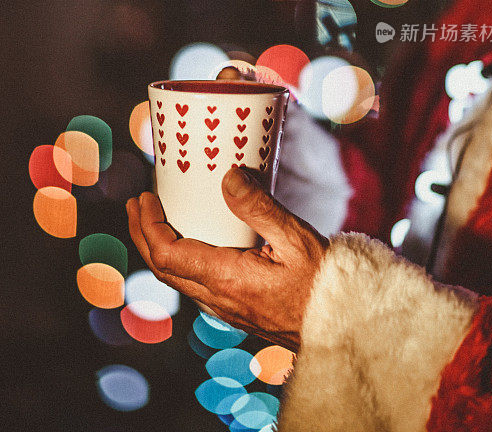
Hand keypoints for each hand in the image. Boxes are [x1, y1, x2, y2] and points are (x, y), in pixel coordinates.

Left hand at [126, 167, 327, 350]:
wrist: (343, 327)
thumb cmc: (323, 284)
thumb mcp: (295, 237)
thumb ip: (259, 206)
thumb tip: (228, 176)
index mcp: (226, 280)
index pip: (167, 255)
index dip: (147, 226)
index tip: (143, 198)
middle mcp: (218, 299)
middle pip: (162, 269)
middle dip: (143, 234)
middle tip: (137, 203)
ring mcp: (224, 308)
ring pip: (176, 279)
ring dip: (157, 248)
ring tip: (154, 218)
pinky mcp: (234, 309)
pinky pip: (193, 285)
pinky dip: (178, 260)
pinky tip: (188, 242)